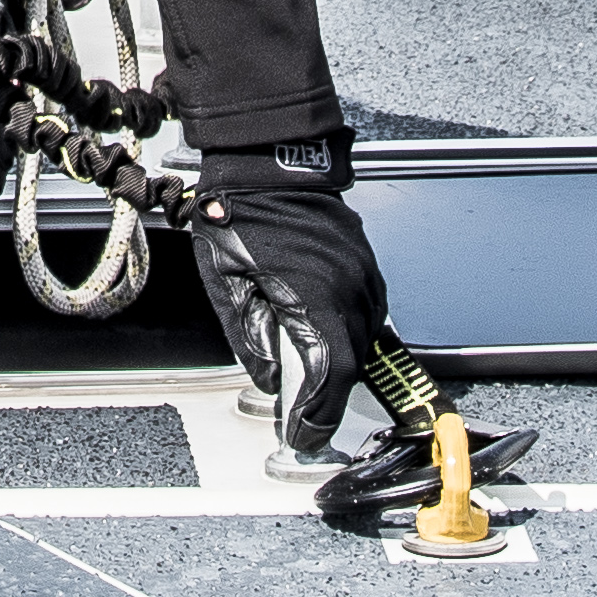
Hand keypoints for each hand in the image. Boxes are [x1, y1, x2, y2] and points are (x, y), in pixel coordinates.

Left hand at [188, 140, 383, 460]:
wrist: (265, 162)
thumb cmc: (240, 214)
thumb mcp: (228, 284)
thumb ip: (253, 339)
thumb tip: (272, 378)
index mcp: (315, 293)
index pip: (331, 373)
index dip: (320, 412)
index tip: (305, 434)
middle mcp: (350, 287)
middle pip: (350, 363)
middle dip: (326, 395)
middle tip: (299, 415)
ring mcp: (365, 275)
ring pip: (363, 342)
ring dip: (338, 365)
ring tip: (307, 378)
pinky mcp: (367, 266)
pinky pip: (367, 316)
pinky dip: (348, 336)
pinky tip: (323, 337)